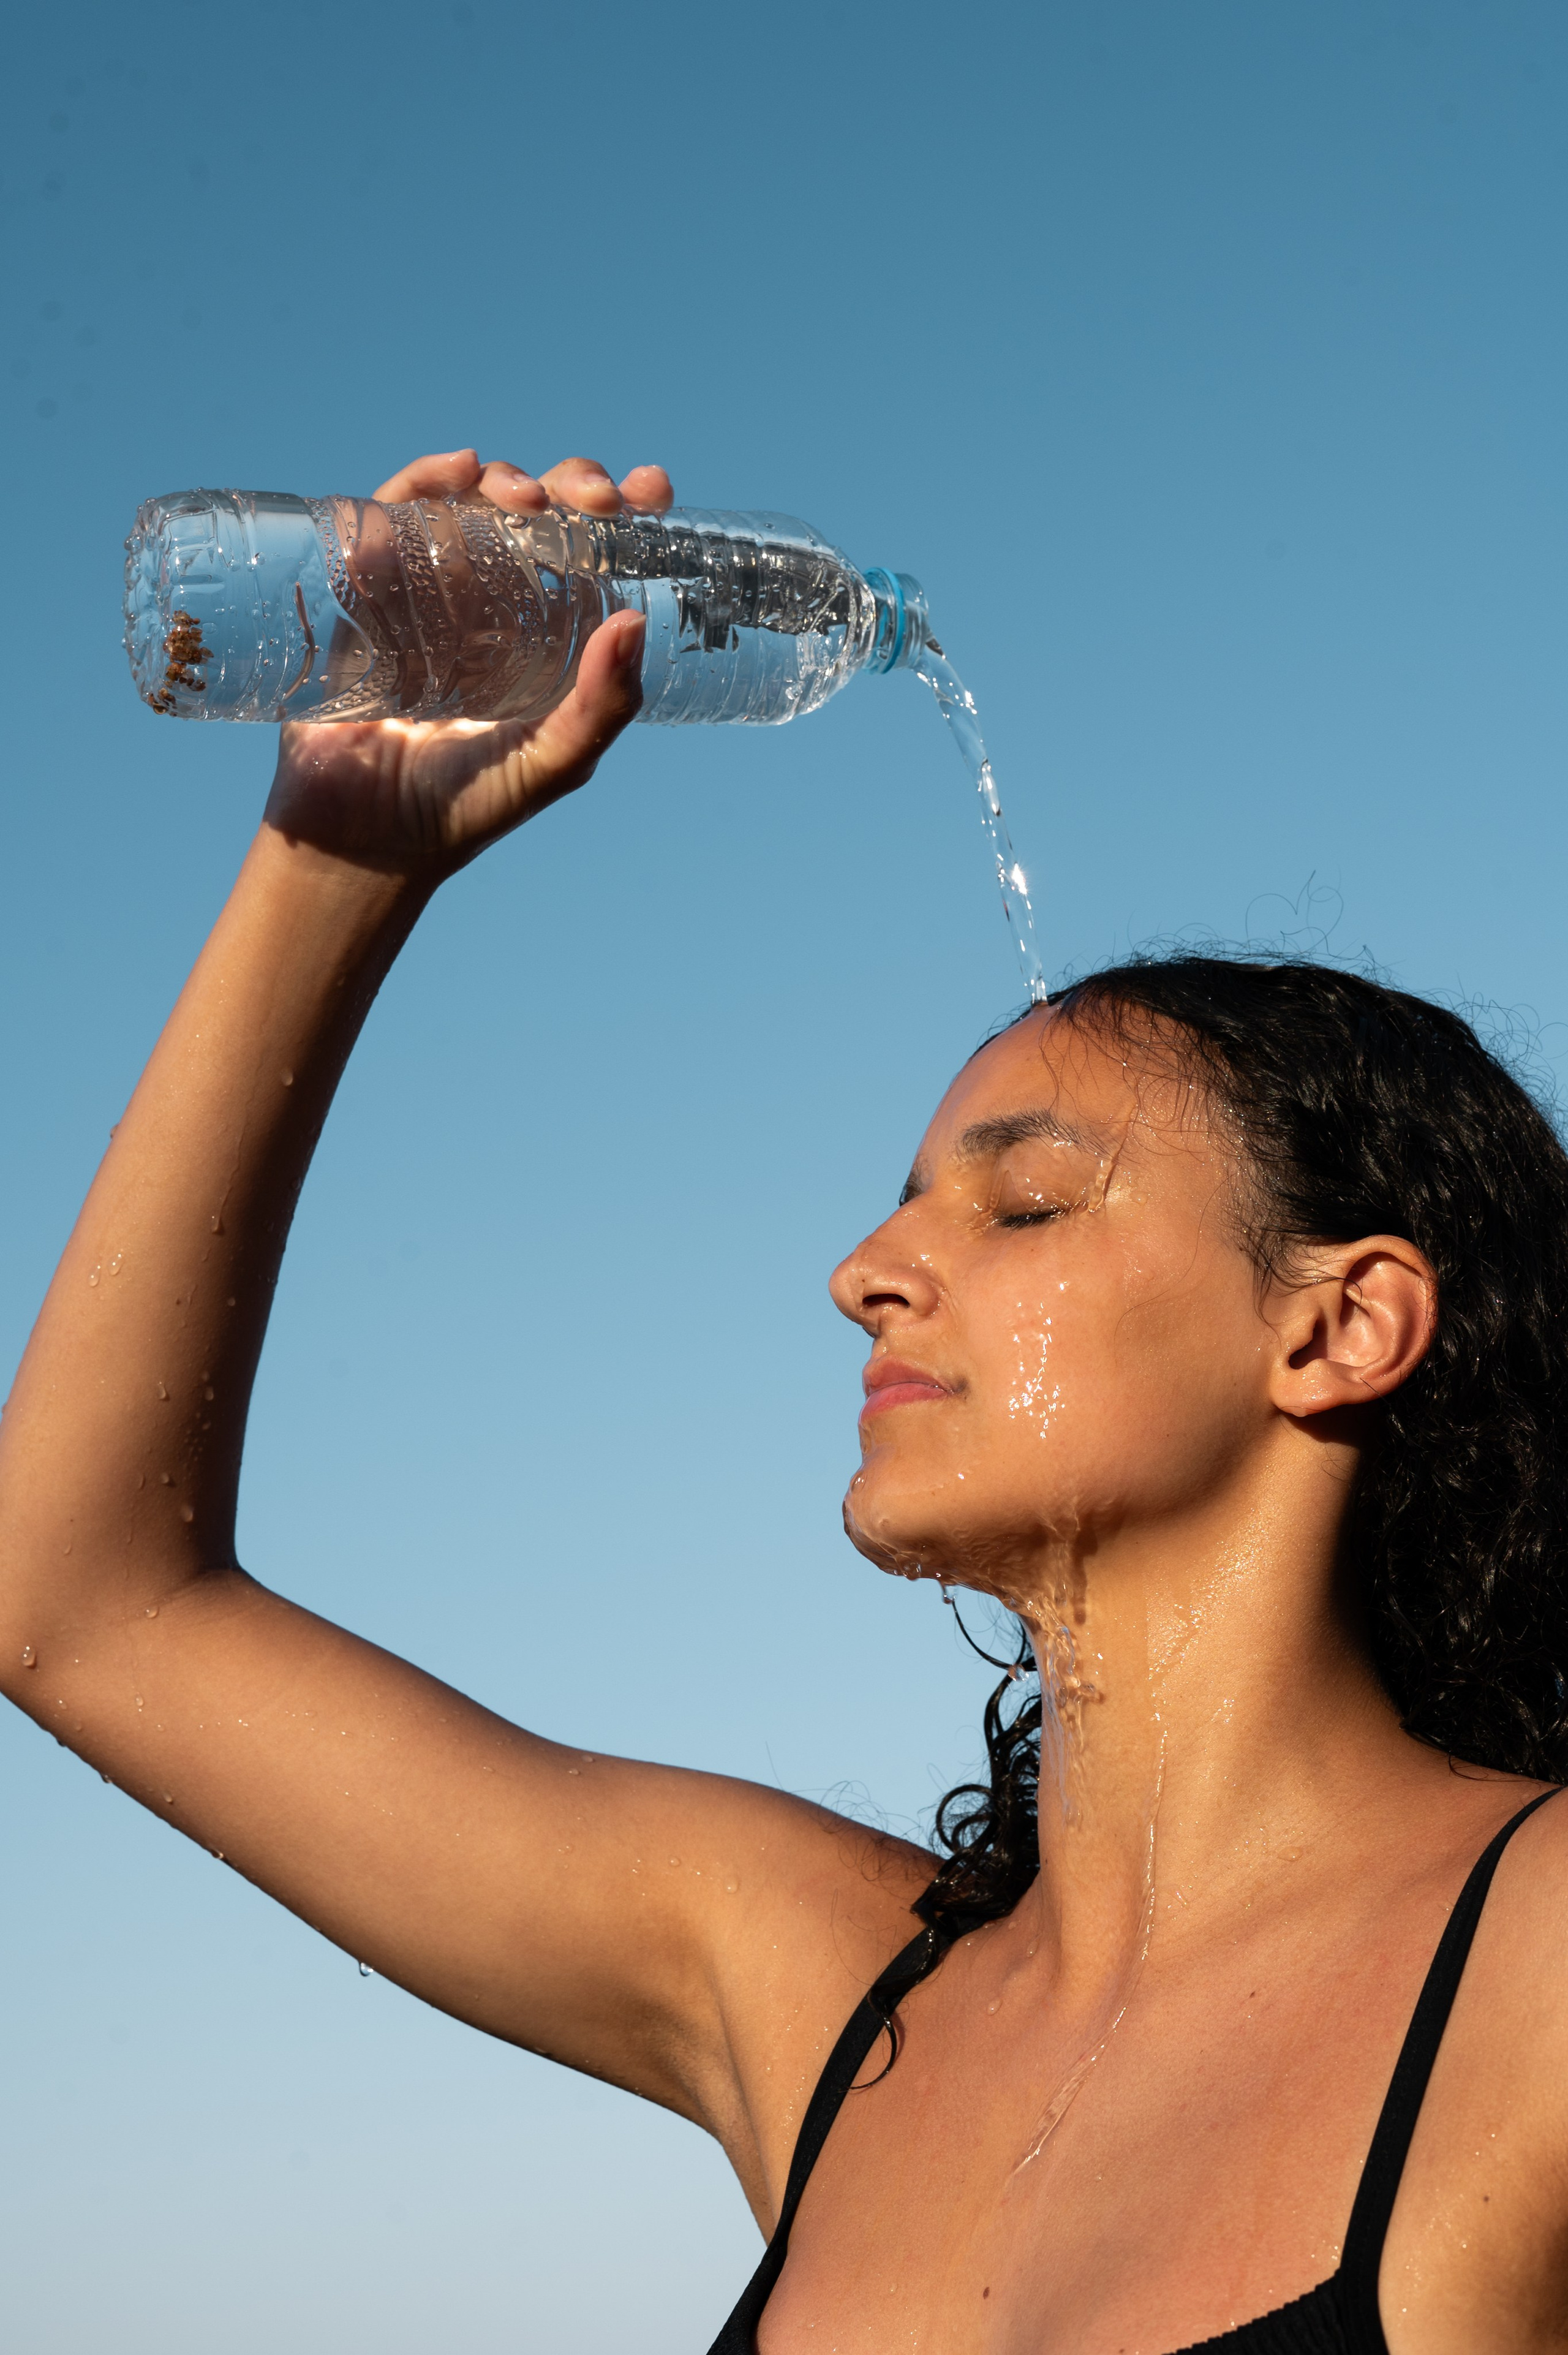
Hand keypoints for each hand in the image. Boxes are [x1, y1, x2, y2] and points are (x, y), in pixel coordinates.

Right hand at [264, 450, 673, 881]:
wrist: (365, 839)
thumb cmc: (466, 807)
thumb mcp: (553, 762)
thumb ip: (601, 707)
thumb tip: (635, 621)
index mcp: (543, 634)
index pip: (590, 556)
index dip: (623, 512)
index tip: (653, 489)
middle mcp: (488, 602)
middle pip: (534, 515)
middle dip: (570, 487)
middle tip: (596, 499)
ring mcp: (425, 591)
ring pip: (469, 504)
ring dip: (504, 481)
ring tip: (527, 501)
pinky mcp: (364, 591)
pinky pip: (390, 517)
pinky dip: (422, 483)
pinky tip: (454, 473)